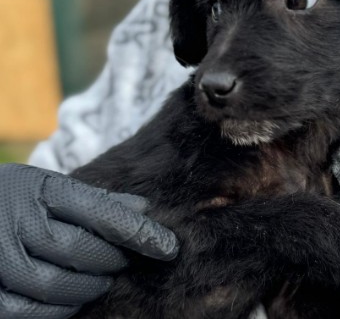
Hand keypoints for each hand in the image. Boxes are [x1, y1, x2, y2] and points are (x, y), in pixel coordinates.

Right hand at [0, 163, 178, 317]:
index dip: (139, 232)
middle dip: (113, 261)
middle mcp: (19, 221)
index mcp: (44, 190)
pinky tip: (72, 299)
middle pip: (81, 251)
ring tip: (103, 280)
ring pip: (55, 285)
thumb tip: (145, 208)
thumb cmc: (25, 198)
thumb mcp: (56, 186)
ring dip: (89, 287)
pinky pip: (27, 311)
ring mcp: (0, 256)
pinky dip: (57, 309)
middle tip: (126, 262)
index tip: (169, 247)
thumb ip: (99, 200)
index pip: (103, 213)